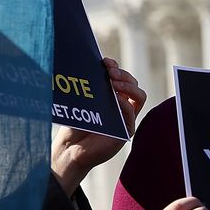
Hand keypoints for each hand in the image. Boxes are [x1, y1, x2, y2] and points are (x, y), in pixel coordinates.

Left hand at [51, 57, 146, 195]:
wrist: (70, 148)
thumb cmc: (75, 124)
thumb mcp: (84, 101)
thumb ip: (93, 87)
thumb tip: (95, 66)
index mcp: (113, 96)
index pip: (121, 76)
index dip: (116, 67)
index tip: (105, 61)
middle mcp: (123, 105)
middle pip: (133, 83)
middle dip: (123, 74)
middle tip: (109, 72)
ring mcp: (126, 118)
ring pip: (139, 96)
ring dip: (128, 86)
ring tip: (113, 83)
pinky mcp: (126, 131)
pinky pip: (132, 113)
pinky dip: (125, 103)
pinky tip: (114, 98)